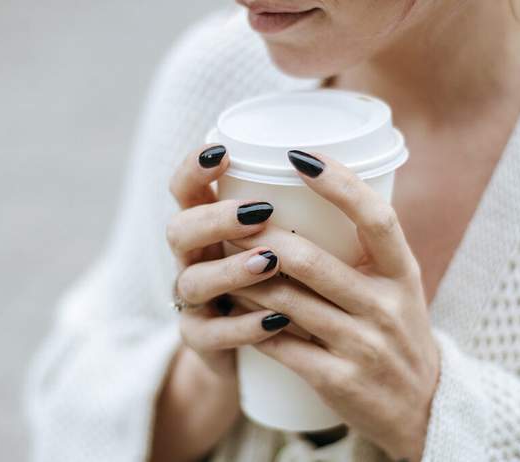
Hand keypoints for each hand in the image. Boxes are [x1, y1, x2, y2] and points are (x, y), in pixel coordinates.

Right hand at [152, 143, 290, 461]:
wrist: (267, 356)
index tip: (223, 151)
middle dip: (215, 218)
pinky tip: (276, 319)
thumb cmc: (284, 283)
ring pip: (192, 282)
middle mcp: (194, 258)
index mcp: (210, 226)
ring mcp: (194, 302)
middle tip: (260, 212)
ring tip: (271, 261)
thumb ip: (298, 211)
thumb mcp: (287, 242)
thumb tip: (340, 165)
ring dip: (231, 269)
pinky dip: (244, 326)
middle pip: (179, 230)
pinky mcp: (203, 341)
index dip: (194, 168)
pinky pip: (212, 334)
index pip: (186, 188)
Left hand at [228, 150, 440, 461]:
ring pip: (283, 299)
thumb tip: (307, 197)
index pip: (376, 217)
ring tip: (221, 257)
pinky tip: (230, 306)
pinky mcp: (336, 379)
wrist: (423, 408)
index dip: (339, 183)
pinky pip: (278, 342)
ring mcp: (362, 346)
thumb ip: (365, 250)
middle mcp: (386, 307)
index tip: (299, 156)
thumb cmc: (399, 334)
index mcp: (404, 274)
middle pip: (308, 259)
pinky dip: (248, 321)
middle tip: (230, 219)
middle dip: (259, 236)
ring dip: (243, 276)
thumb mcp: (400, 288)